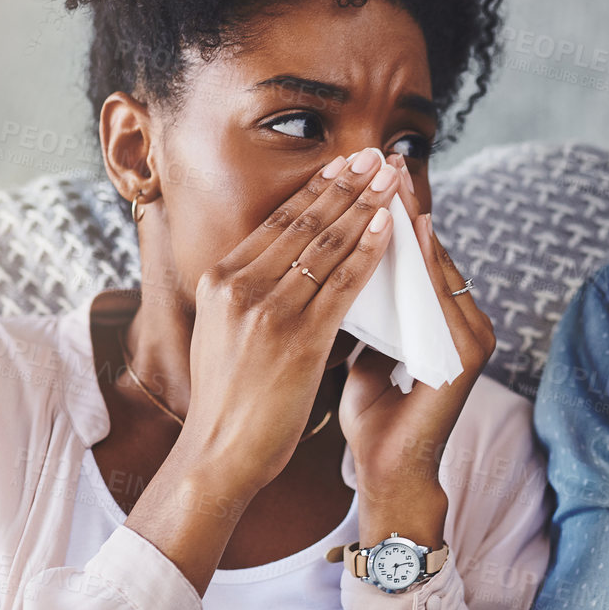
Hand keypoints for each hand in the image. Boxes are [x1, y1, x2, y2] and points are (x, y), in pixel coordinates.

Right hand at [177, 147, 401, 499]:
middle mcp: (238, 286)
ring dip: (365, 206)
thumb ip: (246, 296)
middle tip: (377, 155)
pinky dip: (369, 250)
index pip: (277, 223)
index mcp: (218, 280)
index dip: (315, 190)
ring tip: (391, 178)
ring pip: (326, 245)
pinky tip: (390, 227)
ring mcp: (267, 310)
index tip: (343, 164)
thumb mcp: (221, 332)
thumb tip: (279, 266)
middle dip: (345, 185)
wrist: (217, 454)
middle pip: (304, 223)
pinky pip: (343, 283)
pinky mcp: (297, 337)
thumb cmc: (228, 401)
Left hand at [338, 156, 496, 547]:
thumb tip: (335, 263)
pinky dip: (421, 264)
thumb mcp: (363, 347)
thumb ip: (364, 307)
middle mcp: (465, 321)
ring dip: (413, 223)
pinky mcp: (469, 355)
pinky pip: (442, 297)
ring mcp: (472, 337)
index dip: (388, 212)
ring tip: (389, 182)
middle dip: (402, 204)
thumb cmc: (371, 413)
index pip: (415, 253)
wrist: (386, 472)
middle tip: (381, 158)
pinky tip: (400, 233)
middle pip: (431, 250)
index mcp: (442, 319)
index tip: (363, 171)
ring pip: (438, 266)